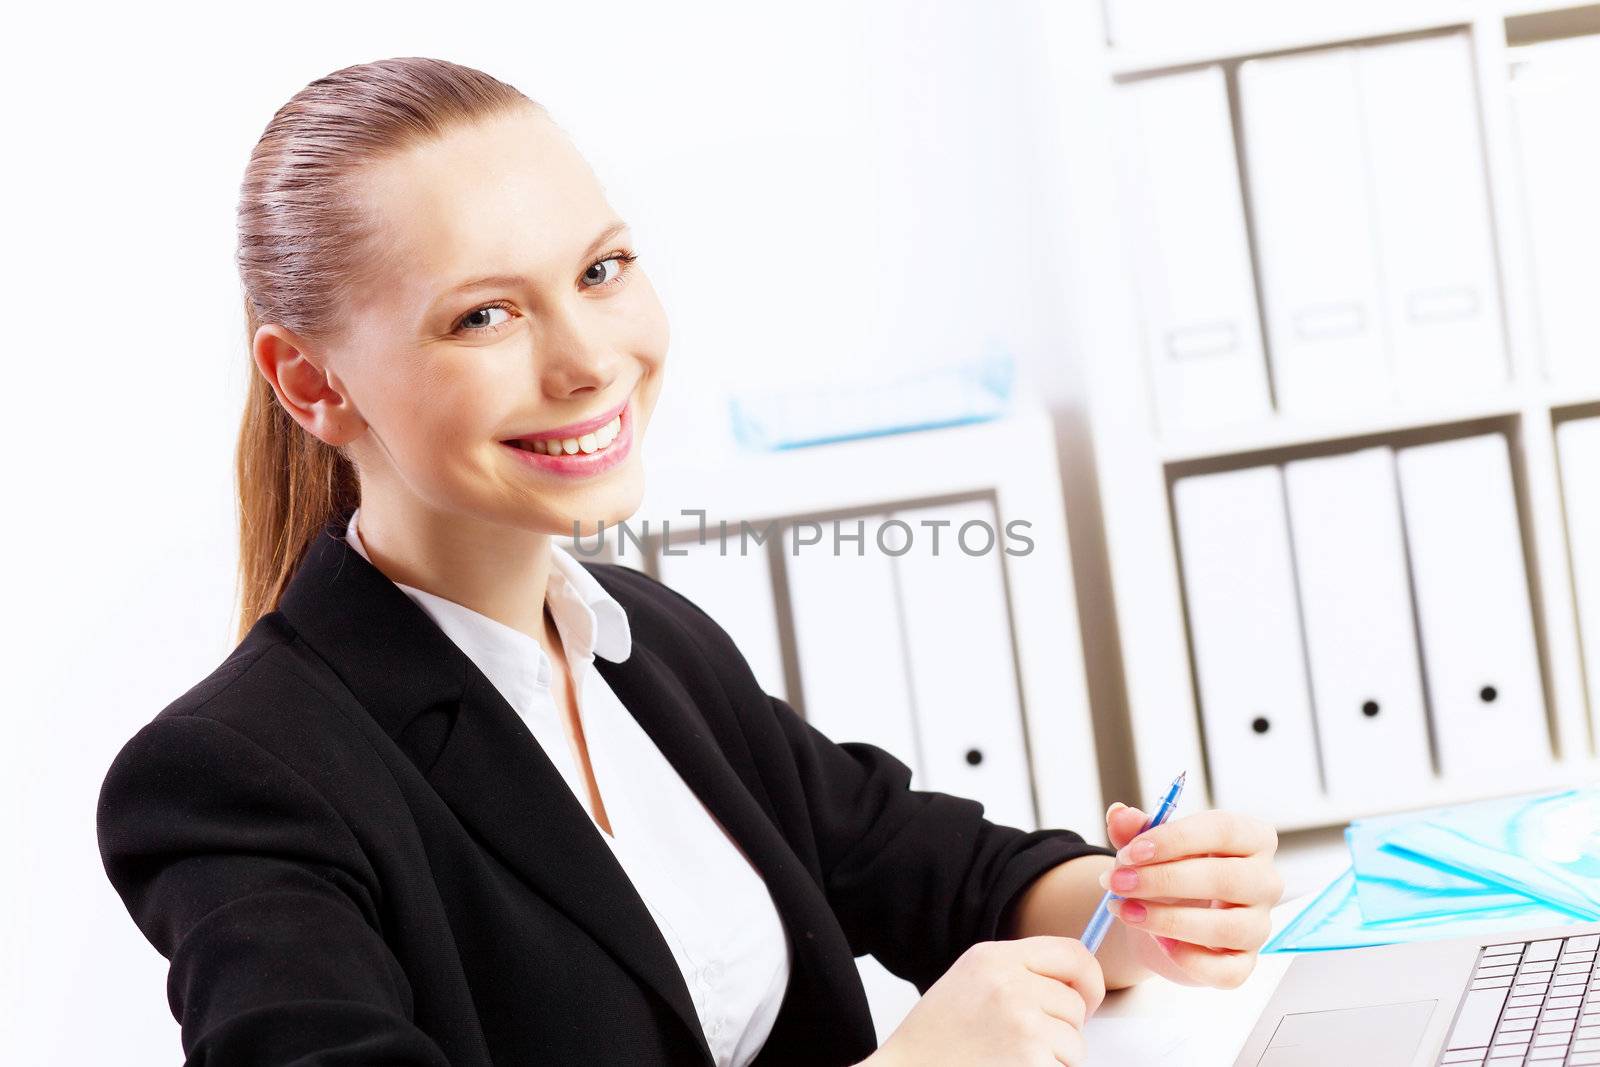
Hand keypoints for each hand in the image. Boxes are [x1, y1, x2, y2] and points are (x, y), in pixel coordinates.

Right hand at [867, 936, 1104, 1066]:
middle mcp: (1009, 984)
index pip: (1073, 954)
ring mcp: (1021, 1023)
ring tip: (1011, 1057)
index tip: (1086, 1000)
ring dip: (1054, 1057)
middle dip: (1062, 1027)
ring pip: (1075, 1042)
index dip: (1088, 981)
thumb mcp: (971, 980)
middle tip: (1023, 1040)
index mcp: (993, 958)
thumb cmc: (938, 1037)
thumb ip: (1018, 971)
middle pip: (1076, 1003)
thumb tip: (1077, 981)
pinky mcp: (1030, 1060)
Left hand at [1099, 804, 1282, 988]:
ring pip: (1227, 927)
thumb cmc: (1167, 871)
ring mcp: (1259, 925)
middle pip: (1226, 878)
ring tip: (1126, 911)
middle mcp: (1264, 881)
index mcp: (1250, 838)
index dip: (1175, 839)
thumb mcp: (1149, 846)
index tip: (1131, 851)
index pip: (1224, 830)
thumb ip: (1133, 830)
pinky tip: (1158, 943)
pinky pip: (1226, 971)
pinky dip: (1188, 959)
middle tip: (1118, 882)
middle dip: (1164, 880)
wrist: (1163, 919)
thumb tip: (1119, 814)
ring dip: (1168, 920)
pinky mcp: (1245, 963)